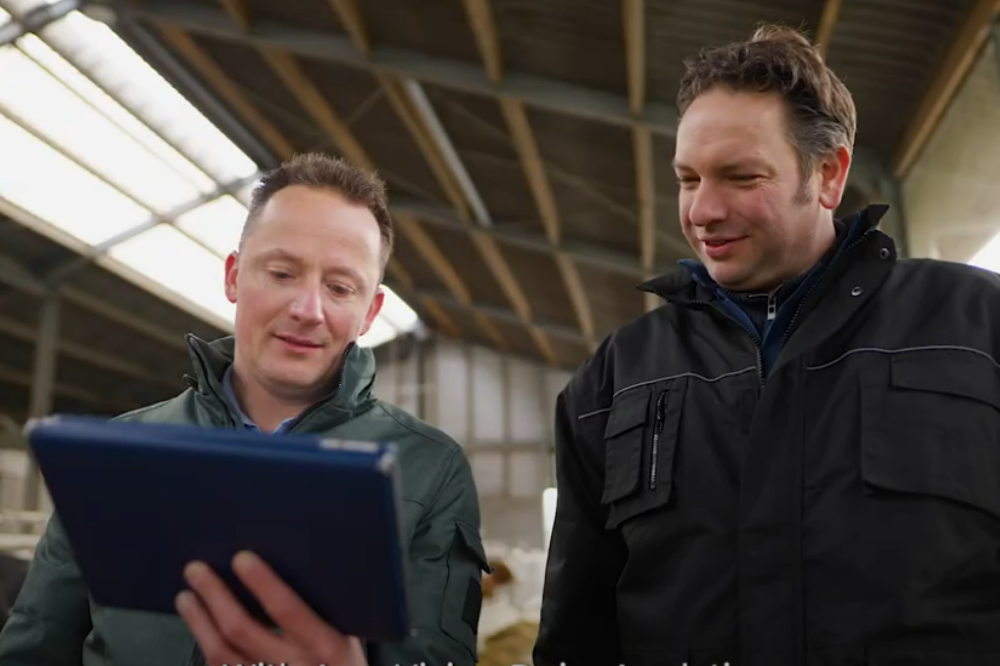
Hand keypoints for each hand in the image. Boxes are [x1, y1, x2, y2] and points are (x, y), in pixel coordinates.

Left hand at [176, 551, 366, 665]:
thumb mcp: (352, 641)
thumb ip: (328, 612)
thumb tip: (299, 565)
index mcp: (327, 648)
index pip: (288, 611)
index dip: (263, 583)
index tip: (241, 558)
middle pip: (243, 630)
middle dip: (215, 596)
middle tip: (196, 570)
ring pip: (222, 654)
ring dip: (200, 622)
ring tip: (186, 597)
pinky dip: (206, 647)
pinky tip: (200, 630)